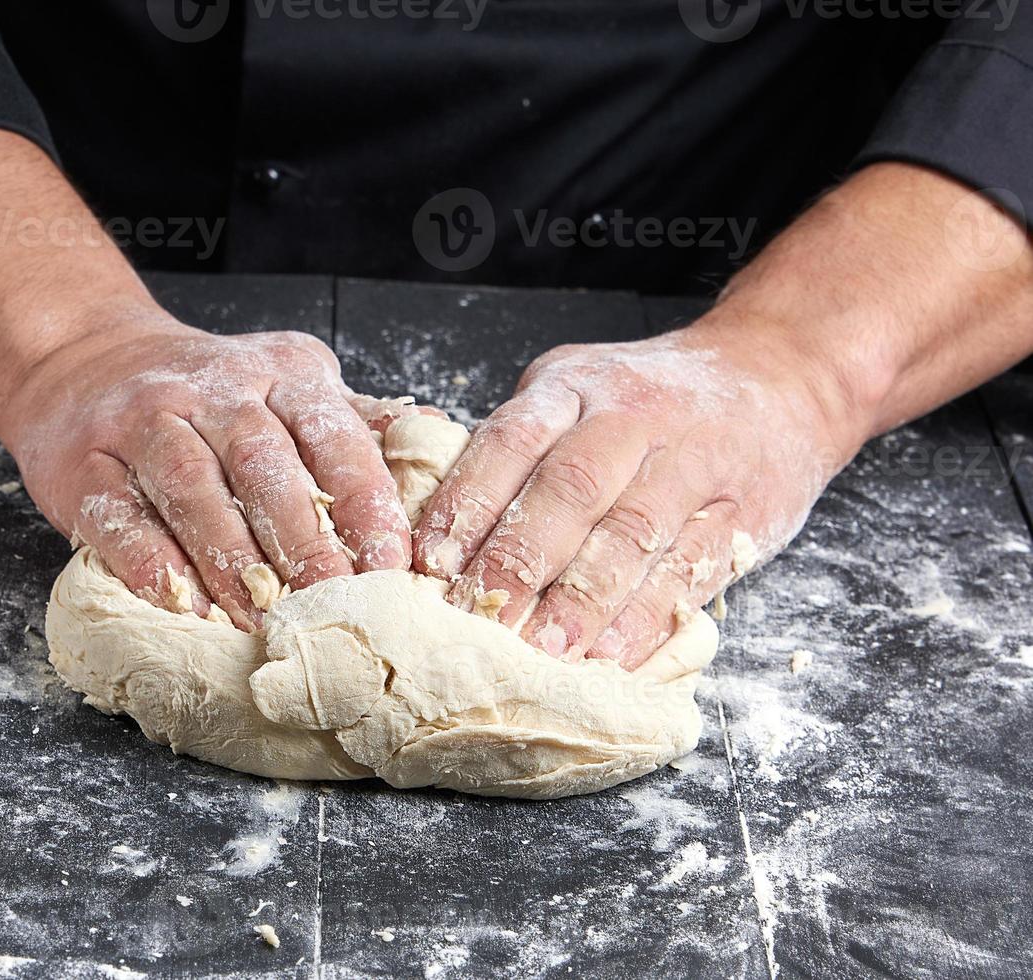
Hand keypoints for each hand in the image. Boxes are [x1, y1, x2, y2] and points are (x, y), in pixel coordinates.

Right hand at [0, 311, 411, 629]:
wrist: (87, 359)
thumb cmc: (213, 393)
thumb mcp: (290, 386)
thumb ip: (354, 419)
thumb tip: (435, 434)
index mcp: (280, 374)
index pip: (332, 434)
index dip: (363, 500)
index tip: (391, 563)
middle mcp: (212, 390)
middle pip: (262, 463)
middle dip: (302, 539)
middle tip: (331, 602)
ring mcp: (142, 421)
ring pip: (190, 486)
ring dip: (228, 556)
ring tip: (261, 615)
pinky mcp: (83, 461)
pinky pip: (115, 513)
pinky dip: (148, 560)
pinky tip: (179, 602)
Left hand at [412, 315, 863, 666]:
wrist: (779, 375)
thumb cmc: (651, 397)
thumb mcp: (577, 389)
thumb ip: (520, 447)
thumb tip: (443, 533)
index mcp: (574, 387)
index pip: (510, 441)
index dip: (469, 503)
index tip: (431, 565)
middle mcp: (630, 417)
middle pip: (569, 490)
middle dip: (520, 561)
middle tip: (481, 620)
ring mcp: (691, 463)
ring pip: (632, 533)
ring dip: (583, 600)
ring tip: (544, 652)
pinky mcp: (741, 512)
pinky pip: (692, 568)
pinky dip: (649, 618)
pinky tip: (614, 655)